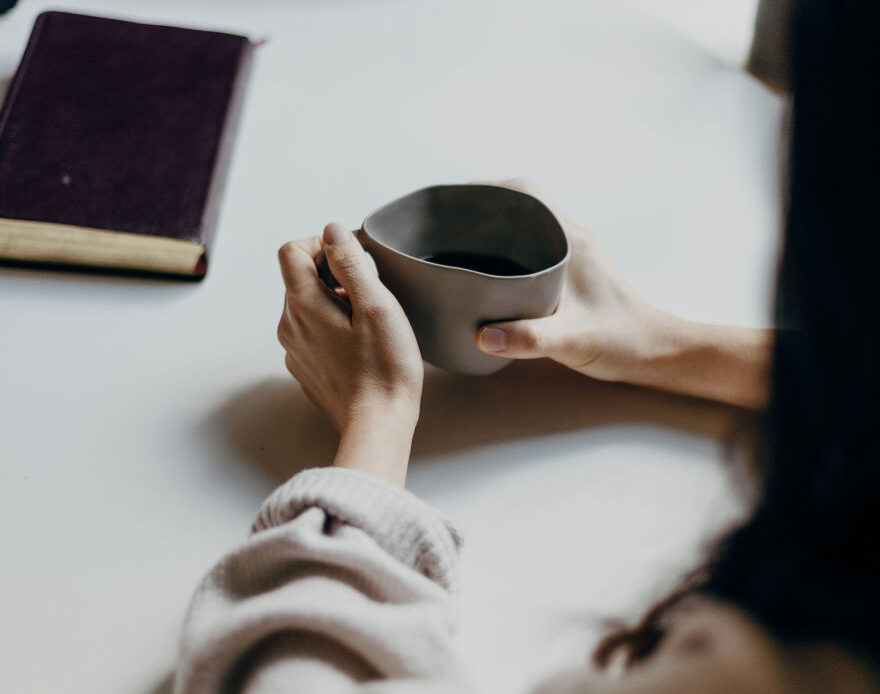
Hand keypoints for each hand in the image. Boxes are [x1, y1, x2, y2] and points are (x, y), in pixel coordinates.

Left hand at [277, 224, 423, 484]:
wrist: (377, 424)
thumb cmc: (384, 368)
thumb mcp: (376, 305)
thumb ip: (351, 263)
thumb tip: (333, 231)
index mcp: (303, 305)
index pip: (292, 252)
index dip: (321, 244)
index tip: (351, 257)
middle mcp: (290, 326)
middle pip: (300, 279)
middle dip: (333, 275)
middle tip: (369, 293)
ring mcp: (295, 350)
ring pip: (308, 307)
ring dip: (334, 302)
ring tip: (368, 322)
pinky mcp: (307, 369)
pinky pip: (313, 334)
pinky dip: (332, 328)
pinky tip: (360, 346)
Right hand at [475, 179, 771, 407]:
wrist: (654, 352)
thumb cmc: (621, 341)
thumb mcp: (572, 340)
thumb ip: (529, 338)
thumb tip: (482, 336)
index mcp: (570, 240)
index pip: (525, 193)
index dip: (487, 189)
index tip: (454, 202)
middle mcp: (570, 239)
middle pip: (518, 205)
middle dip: (480, 210)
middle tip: (444, 228)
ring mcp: (570, 255)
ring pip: (523, 228)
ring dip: (491, 232)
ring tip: (454, 248)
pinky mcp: (568, 274)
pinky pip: (529, 250)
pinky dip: (503, 254)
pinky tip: (484, 277)